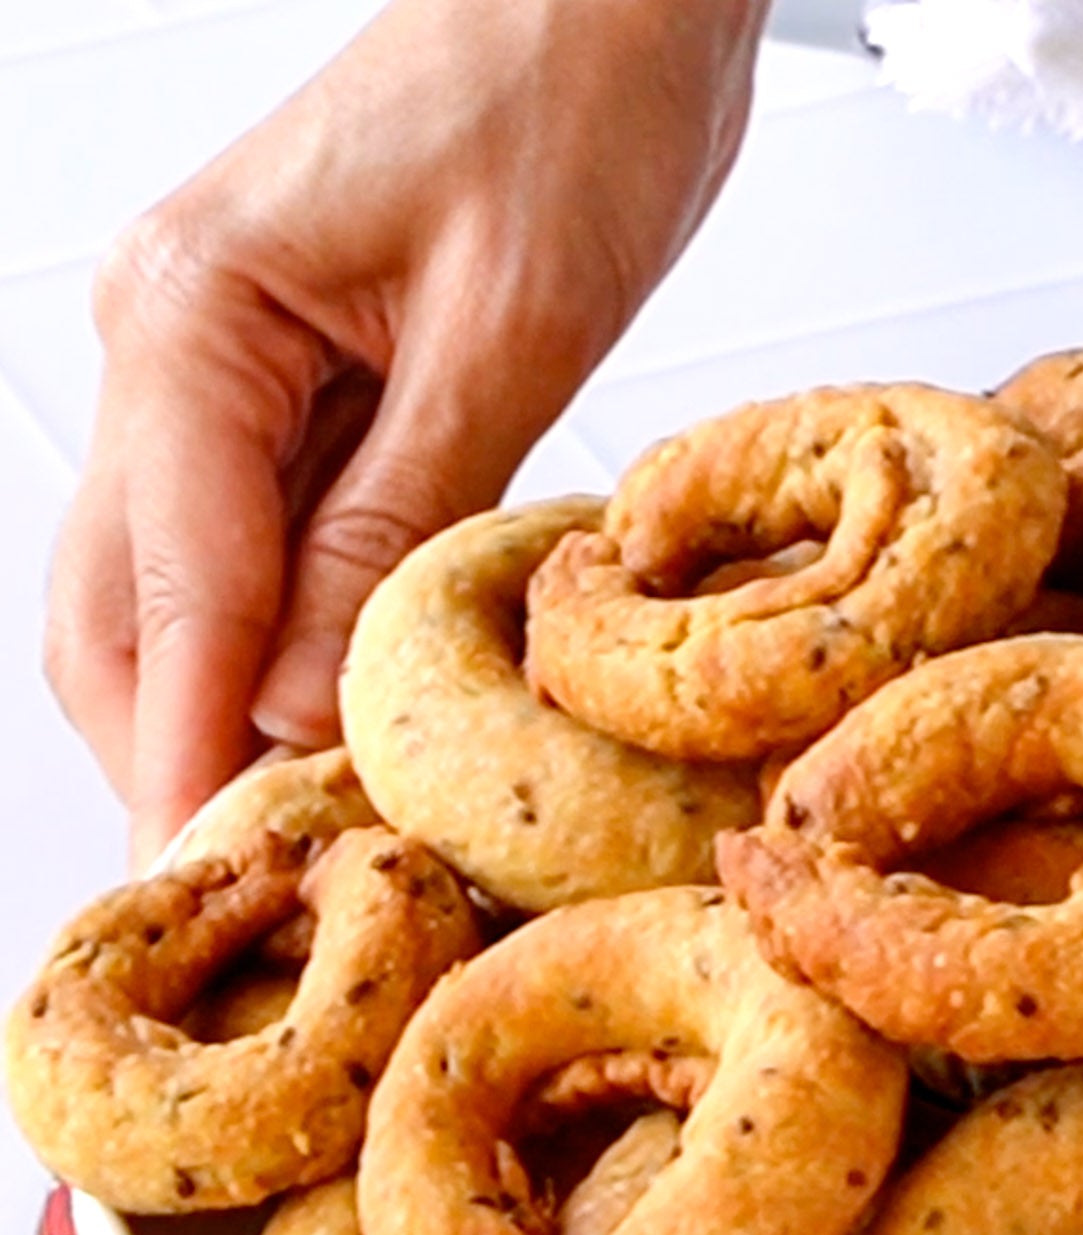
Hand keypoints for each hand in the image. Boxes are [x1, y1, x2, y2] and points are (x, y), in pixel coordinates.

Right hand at [44, 0, 767, 867]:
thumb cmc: (570, 97)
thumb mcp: (505, 332)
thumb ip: (394, 519)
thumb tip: (305, 701)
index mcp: (191, 318)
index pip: (175, 590)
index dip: (194, 751)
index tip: (211, 881)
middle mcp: (168, 344)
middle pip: (124, 605)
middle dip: (168, 753)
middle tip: (234, 900)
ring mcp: (216, 365)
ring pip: (172, 586)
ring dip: (212, 714)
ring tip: (279, 845)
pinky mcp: (290, 383)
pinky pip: (254, 543)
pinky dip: (278, 643)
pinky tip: (328, 724)